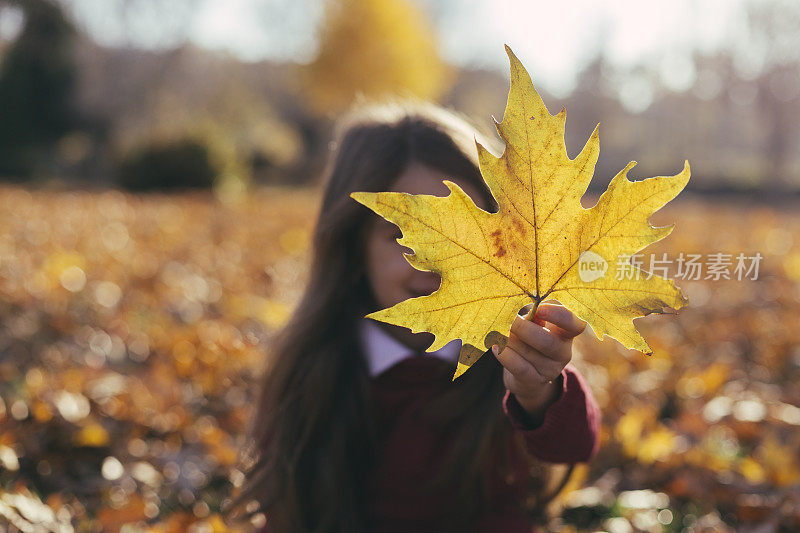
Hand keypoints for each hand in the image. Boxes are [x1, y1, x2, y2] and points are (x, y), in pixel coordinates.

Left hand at [492, 302, 585, 420]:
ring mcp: (550, 370)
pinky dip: (505, 355)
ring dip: (509, 340)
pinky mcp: (534, 382)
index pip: (574, 325)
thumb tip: (527, 313)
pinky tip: (495, 347)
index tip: (539, 309)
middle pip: (548, 342)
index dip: (559, 316)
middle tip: (509, 321)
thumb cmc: (530, 341)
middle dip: (524, 328)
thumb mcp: (535, 326)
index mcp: (565, 334)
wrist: (526, 376)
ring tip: (499, 333)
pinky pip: (518, 367)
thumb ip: (534, 316)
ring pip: (528, 352)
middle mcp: (563, 353)